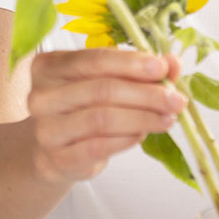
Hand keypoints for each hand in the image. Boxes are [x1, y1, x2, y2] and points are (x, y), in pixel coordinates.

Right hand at [26, 49, 184, 184]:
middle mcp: (41, 95)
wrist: (56, 150)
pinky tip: (143, 134)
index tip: (162, 68)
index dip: (133, 63)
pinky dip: (127, 139)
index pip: (96, 59)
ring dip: (143, 118)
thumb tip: (173, 63)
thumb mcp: (110, 80)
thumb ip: (141, 70)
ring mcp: (46, 129)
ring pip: (102, 119)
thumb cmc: (86, 106)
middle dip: (147, 94)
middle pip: (102, 90)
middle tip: (176, 100)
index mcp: (50, 65)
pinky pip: (99, 146)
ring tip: (168, 118)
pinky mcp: (57, 158)